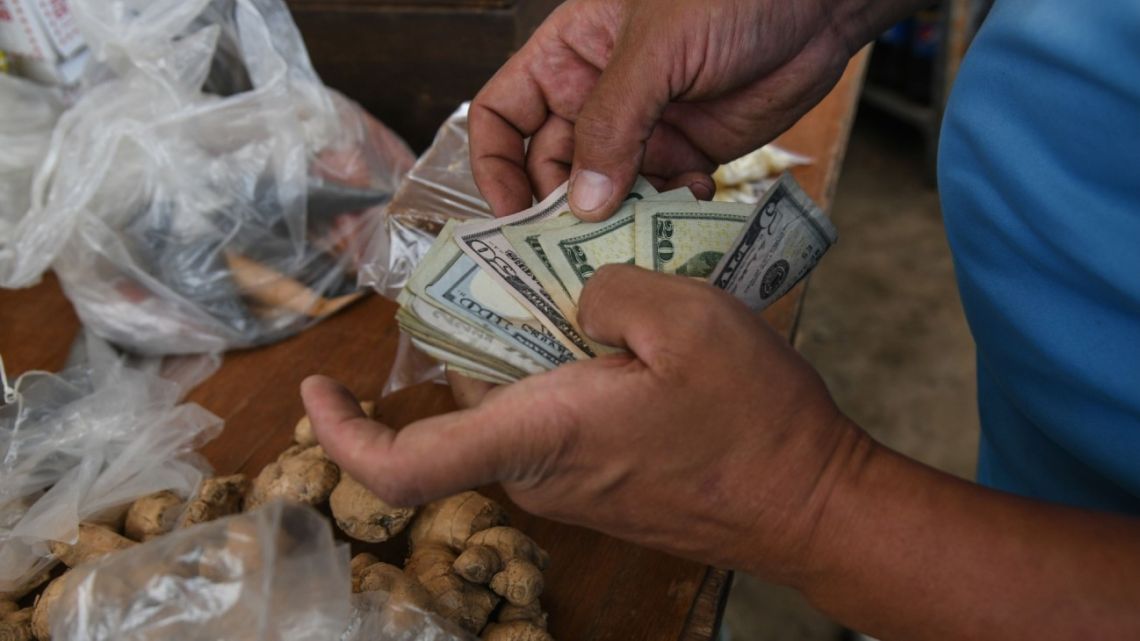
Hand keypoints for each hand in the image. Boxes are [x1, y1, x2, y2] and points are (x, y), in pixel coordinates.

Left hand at [302, 266, 866, 579]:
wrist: (812, 504)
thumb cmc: (753, 422)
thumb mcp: (686, 317)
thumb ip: (605, 289)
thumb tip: (574, 300)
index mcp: (541, 436)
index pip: (406, 464)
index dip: (341, 434)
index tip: (313, 389)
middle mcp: (540, 473)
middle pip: (465, 403)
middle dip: (477, 334)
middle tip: (526, 270)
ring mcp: (570, 487)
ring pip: (513, 406)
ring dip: (532, 348)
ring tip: (593, 297)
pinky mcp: (601, 485)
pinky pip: (552, 421)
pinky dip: (563, 374)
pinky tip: (619, 341)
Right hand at [468, 0, 862, 218]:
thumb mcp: (658, 48)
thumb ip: (613, 125)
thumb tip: (581, 204)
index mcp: (570, 54)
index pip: (502, 114)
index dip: (496, 165)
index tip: (511, 216)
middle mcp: (597, 97)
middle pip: (549, 167)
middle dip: (558, 209)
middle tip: (574, 250)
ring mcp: (644, 128)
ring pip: (604, 192)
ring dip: (612, 222)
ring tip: (629, 242)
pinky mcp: (690, 153)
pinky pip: (659, 200)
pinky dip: (665, 216)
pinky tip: (687, 206)